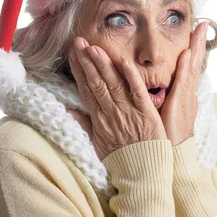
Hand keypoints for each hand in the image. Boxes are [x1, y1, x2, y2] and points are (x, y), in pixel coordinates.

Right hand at [67, 37, 166, 159]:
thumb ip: (86, 124)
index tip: (73, 53)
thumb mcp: (98, 144)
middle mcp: (111, 113)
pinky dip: (131, 78)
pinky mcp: (146, 114)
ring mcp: (128, 113)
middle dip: (86, 61)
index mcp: (100, 119)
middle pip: (96, 83)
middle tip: (78, 42)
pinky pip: (138, 93)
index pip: (86, 89)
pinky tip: (124, 62)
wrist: (142, 174)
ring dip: (103, 65)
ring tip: (94, 47)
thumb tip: (70, 111)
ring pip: (113, 84)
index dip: (79, 70)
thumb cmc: (122, 159)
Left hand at [160, 21, 208, 144]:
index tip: (196, 32)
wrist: (173, 160)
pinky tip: (186, 55)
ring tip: (199, 30)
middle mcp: (187, 95)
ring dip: (195, 49)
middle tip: (203, 23)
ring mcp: (186, 99)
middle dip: (198, 43)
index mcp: (183, 97)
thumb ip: (161, 101)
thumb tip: (159, 91)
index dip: (193, 50)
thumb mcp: (163, 116)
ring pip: (192, 69)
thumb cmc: (165, 141)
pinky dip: (185, 69)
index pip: (189, 68)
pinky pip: (182, 84)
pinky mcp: (179, 106)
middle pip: (194, 64)